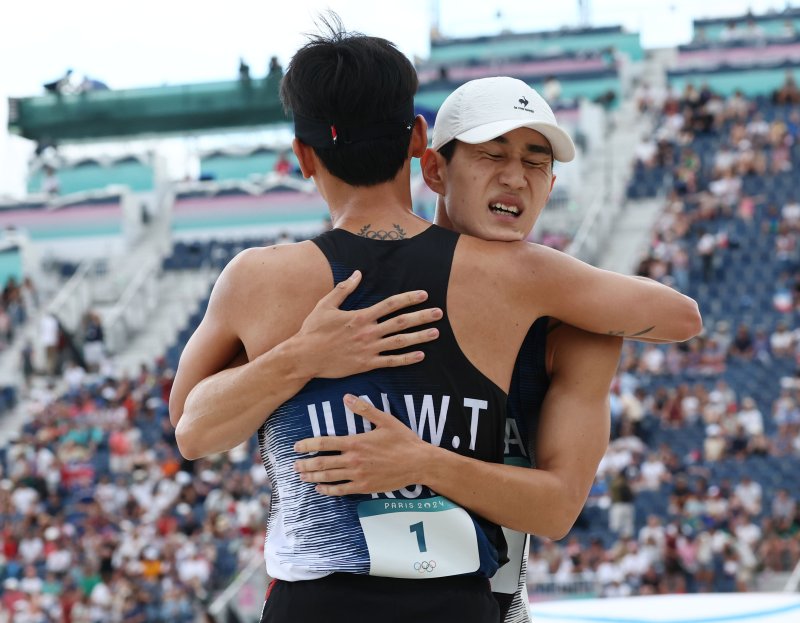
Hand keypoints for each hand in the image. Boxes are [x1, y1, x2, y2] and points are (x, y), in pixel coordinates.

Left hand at [293, 394, 433, 494]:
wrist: (418, 463)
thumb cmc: (403, 440)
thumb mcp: (385, 420)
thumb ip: (364, 409)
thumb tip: (347, 397)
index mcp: (356, 442)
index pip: (324, 442)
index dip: (307, 445)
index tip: (296, 446)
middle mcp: (354, 460)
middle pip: (322, 462)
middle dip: (305, 463)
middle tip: (294, 464)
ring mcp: (358, 475)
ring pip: (328, 477)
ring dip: (312, 476)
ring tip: (301, 475)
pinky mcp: (364, 487)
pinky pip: (341, 490)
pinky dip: (328, 490)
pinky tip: (319, 488)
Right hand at [294, 271, 441, 377]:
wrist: (304, 357)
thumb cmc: (313, 330)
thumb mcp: (326, 305)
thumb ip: (344, 289)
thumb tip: (357, 273)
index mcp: (360, 316)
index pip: (391, 304)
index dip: (409, 299)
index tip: (424, 295)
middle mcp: (368, 332)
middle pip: (401, 322)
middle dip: (422, 317)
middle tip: (439, 313)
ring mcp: (368, 349)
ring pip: (400, 342)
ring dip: (420, 337)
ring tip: (435, 333)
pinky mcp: (366, 364)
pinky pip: (391, 362)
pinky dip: (406, 359)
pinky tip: (420, 355)